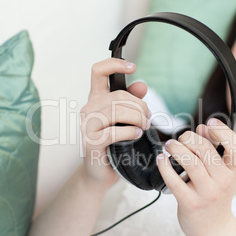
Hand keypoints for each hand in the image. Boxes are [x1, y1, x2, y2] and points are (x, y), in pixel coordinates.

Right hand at [80, 58, 150, 188]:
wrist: (102, 171)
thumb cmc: (115, 144)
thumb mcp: (126, 119)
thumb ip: (133, 101)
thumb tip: (141, 84)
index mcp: (96, 99)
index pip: (98, 71)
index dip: (114, 64)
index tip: (132, 67)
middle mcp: (89, 109)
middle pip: (118, 95)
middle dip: (140, 105)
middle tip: (149, 117)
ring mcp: (87, 125)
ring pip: (117, 111)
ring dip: (138, 119)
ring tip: (144, 127)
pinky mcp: (90, 142)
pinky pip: (114, 132)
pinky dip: (130, 132)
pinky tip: (136, 135)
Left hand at [156, 118, 235, 235]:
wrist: (213, 229)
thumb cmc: (214, 197)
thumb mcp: (221, 175)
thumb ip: (214, 152)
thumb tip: (202, 128)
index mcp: (233, 172)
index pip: (235, 148)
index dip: (222, 131)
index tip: (208, 123)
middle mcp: (223, 181)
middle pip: (205, 150)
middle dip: (188, 138)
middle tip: (180, 138)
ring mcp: (207, 193)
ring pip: (189, 162)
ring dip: (175, 148)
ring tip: (169, 146)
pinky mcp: (190, 203)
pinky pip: (174, 180)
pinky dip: (164, 166)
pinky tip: (161, 160)